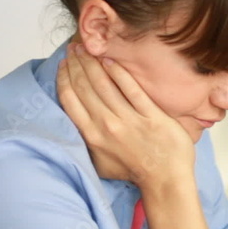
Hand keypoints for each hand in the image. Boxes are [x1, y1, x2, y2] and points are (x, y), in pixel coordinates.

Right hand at [56, 43, 195, 187]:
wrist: (165, 180)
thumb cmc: (134, 172)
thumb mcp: (100, 162)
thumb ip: (86, 143)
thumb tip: (74, 125)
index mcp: (92, 136)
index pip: (70, 99)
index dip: (64, 78)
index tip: (62, 63)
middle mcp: (107, 126)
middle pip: (85, 86)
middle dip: (77, 64)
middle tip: (74, 48)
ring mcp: (130, 120)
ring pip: (104, 84)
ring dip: (93, 63)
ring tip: (88, 49)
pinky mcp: (151, 116)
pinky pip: (131, 89)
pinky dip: (119, 73)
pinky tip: (110, 60)